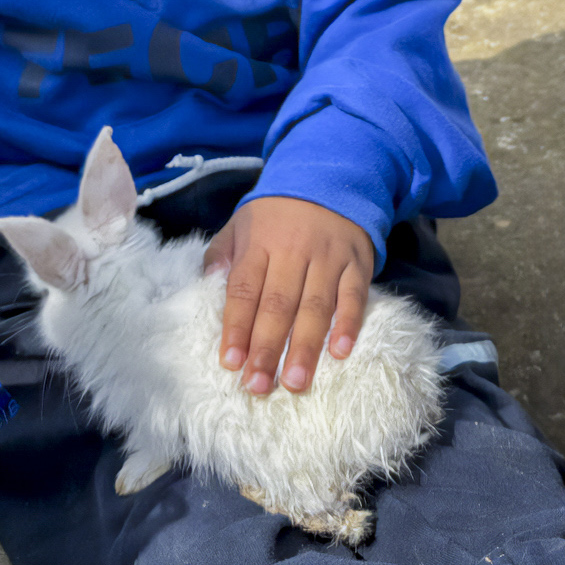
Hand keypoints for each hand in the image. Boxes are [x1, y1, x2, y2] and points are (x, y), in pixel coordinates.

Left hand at [203, 197, 373, 395]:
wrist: (328, 178)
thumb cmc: (275, 214)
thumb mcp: (240, 224)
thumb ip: (221, 255)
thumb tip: (208, 287)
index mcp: (259, 243)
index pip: (244, 290)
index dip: (236, 327)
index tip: (230, 362)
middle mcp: (292, 251)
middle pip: (278, 305)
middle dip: (267, 348)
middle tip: (259, 386)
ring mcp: (327, 258)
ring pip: (316, 306)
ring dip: (305, 347)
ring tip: (295, 383)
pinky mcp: (357, 263)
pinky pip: (354, 296)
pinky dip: (348, 324)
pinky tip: (340, 353)